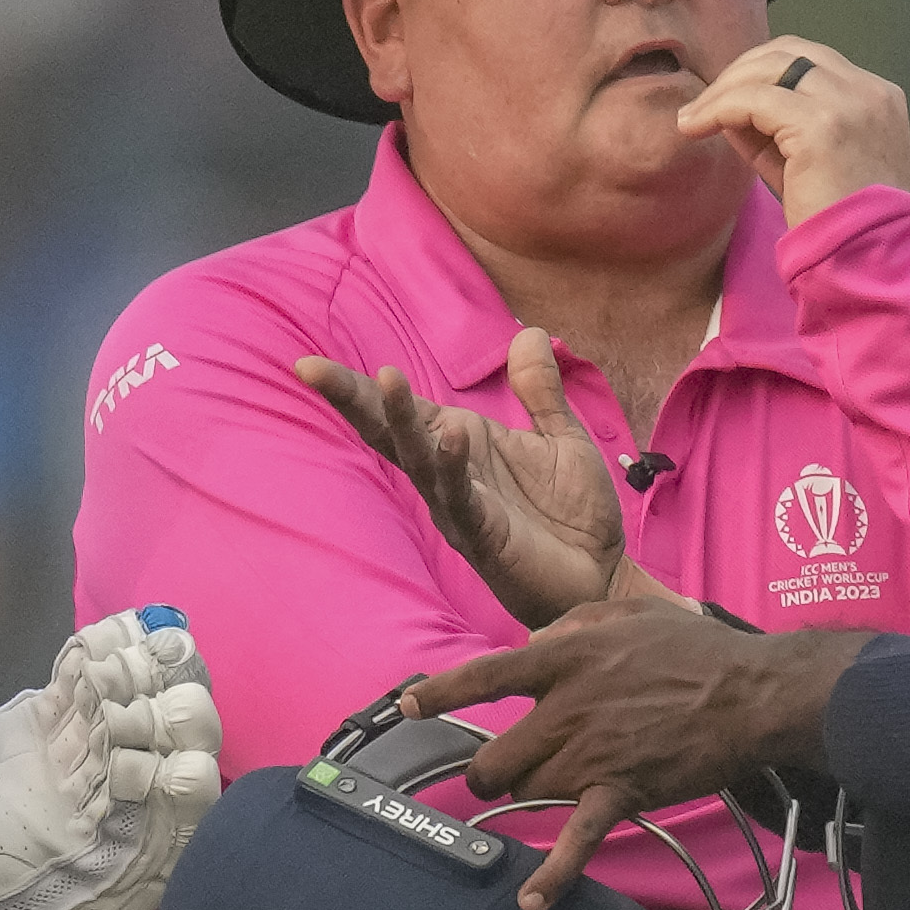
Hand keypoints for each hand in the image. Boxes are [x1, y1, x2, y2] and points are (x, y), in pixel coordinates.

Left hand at [0, 557, 223, 909]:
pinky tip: (175, 772)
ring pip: (185, 759)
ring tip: (147, 722)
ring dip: (183, 732)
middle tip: (129, 681)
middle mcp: (91, 764)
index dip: (126, 646)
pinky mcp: (126, 865)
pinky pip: (182, 827)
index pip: (111, 671)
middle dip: (164, 683)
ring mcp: (113, 814)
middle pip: (162, 709)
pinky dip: (189, 795)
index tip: (119, 632)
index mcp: (51, 725)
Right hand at [302, 327, 639, 627]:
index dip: (358, 388)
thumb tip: (527, 333)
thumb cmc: (573, 515)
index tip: (308, 364)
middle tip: (310, 370)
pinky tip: (452, 434)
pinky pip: (461, 497)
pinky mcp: (484, 536)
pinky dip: (453, 465)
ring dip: (401, 421)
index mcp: (459, 447)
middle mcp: (448, 476)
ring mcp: (460, 508)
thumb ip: (539, 391)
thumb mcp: (562, 438)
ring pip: (418, 461)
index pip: (402, 411)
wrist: (602, 577)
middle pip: (389, 433)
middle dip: (352, 400)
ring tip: (386, 378)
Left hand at [411, 596, 851, 906]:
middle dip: (490, 774)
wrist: (753, 693)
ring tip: (546, 794)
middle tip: (500, 775)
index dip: (441, 694)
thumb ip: (572, 623)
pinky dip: (554, 875)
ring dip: (529, 797)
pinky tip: (530, 903)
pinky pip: (578, 840)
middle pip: (496, 758)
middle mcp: (566, 709)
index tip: (410, 707)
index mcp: (565, 658)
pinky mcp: (621, 792)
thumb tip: (531, 644)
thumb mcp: (629, 611)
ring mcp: (590, 755)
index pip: (485, 676)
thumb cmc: (700, 649)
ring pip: (528, 792)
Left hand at [676, 34, 909, 226]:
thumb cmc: (845, 227)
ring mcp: (848, 102)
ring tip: (694, 117)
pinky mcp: (821, 124)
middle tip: (704, 104)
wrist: (869, 261)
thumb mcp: (809, 167)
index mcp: (876, 97)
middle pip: (789, 51)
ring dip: (724, 88)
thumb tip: (727, 107)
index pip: (810, 61)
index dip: (763, 73)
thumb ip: (776, 131)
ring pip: (769, 67)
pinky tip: (698, 126)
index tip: (729, 100)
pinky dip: (720, 107)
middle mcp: (867, 89)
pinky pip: (755, 99)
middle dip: (740, 72)